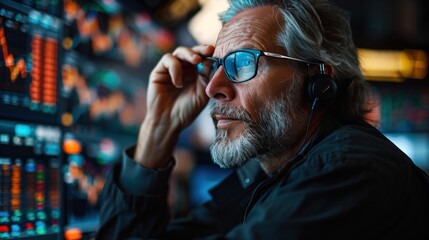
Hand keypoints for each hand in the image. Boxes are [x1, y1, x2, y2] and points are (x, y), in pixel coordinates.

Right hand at [134, 45, 214, 167]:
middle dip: (201, 49)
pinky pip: (168, 60)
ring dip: (189, 54)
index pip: (204, 57)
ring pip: (180, 51)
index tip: (217, 52)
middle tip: (208, 51)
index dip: (210, 53)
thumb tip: (214, 62)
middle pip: (193, 51)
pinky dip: (175, 68)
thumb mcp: (202, 94)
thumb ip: (207, 78)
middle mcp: (185, 68)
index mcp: (197, 73)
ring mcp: (172, 69)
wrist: (169, 122)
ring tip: (196, 61)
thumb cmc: (187, 110)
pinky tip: (178, 83)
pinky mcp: (159, 71)